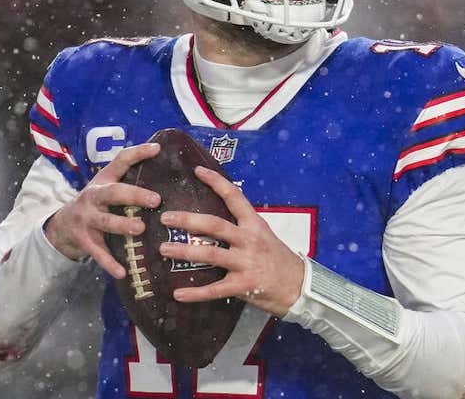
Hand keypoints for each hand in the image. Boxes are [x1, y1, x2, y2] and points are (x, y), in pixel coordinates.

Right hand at [43, 143, 162, 277]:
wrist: (62, 225)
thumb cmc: (96, 203)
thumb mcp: (107, 186)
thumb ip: (128, 179)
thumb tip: (163, 163)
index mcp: (103, 180)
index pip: (120, 161)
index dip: (138, 153)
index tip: (157, 149)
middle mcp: (94, 196)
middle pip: (113, 193)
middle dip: (133, 195)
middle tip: (155, 200)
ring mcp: (86, 219)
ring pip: (105, 222)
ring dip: (122, 225)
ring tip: (140, 229)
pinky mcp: (83, 240)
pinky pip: (98, 252)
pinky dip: (109, 263)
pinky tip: (122, 272)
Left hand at [158, 166, 304, 316]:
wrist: (299, 286)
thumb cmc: (278, 259)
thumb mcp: (264, 236)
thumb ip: (241, 228)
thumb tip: (211, 222)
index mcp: (254, 224)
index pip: (234, 197)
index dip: (216, 182)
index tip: (197, 170)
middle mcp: (249, 240)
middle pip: (215, 225)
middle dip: (188, 221)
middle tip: (166, 218)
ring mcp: (246, 263)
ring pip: (211, 254)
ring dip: (185, 251)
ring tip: (164, 249)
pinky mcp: (244, 285)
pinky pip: (215, 289)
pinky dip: (195, 292)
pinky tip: (178, 293)